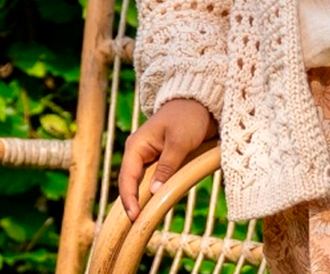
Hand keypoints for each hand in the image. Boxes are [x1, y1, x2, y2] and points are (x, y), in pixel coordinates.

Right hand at [118, 98, 217, 221]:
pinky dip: (156, 192)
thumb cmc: (189, 116)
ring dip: (145, 199)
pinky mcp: (162, 160)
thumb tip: (154, 192)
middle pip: (132, 184)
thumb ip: (167, 165)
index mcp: (136, 145)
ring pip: (143, 184)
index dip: (129, 199)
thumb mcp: (179, 141)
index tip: (134, 218)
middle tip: (139, 225)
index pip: (127, 177)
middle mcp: (139, 152)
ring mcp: (150, 157)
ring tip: (147, 220)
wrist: (202, 102)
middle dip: (134, 203)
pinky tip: (159, 205)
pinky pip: (155, 180)